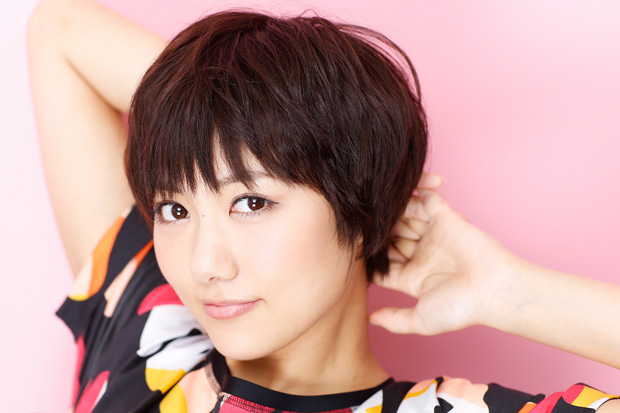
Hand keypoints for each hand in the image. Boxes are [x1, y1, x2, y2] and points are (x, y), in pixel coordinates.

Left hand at [370, 174, 524, 334]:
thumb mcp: (422, 319)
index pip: (383, 262)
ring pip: (403, 216)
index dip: (369, 256)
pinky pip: (426, 196)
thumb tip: (370, 320)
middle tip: (365, 224)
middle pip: (390, 236)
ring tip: (380, 208)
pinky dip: (417, 189)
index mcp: (412, 277)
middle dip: (378, 231)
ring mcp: (432, 234)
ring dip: (392, 212)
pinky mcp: (445, 216)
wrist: (494, 289)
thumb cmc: (462, 308)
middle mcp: (420, 254)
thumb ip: (395, 320)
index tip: (355, 251)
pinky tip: (404, 192)